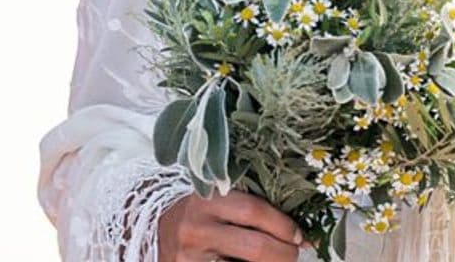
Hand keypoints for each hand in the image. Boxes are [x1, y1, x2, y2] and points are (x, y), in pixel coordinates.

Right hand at [157, 190, 302, 260]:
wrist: (155, 229)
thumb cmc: (199, 211)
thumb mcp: (220, 199)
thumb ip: (253, 209)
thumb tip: (299, 236)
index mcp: (210, 199)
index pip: (255, 211)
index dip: (284, 227)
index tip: (299, 237)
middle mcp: (197, 228)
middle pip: (255, 247)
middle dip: (283, 255)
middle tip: (293, 255)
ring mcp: (189, 256)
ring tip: (277, 261)